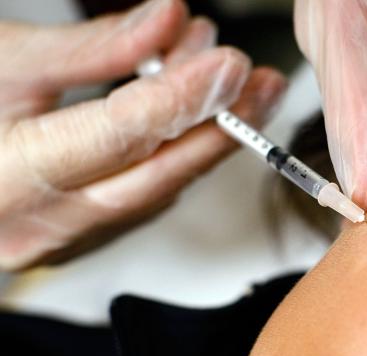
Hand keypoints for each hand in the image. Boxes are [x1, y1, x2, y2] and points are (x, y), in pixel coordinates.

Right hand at [0, 0, 285, 269]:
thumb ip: (93, 48)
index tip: (228, 64)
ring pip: (153, 193)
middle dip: (217, 128)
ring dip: (199, 138)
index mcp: (6, 178)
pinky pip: (139, 203)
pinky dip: (171, 160)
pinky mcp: (72, 239)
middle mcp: (35, 224)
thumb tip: (170, 21)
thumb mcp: (4, 60)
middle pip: (152, 178)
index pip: (115, 136)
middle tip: (259, 85)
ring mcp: (56, 241)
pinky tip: (191, 121)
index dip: (180, 98)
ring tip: (230, 87)